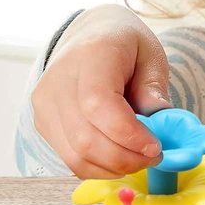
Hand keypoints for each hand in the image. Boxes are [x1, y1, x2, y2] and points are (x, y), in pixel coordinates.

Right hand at [31, 4, 170, 178]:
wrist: (89, 35)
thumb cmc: (125, 46)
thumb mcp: (151, 57)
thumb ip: (154, 89)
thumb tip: (160, 122)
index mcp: (90, 56)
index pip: (98, 105)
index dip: (128, 135)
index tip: (156, 146)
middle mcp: (58, 80)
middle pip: (86, 139)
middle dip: (127, 159)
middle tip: (154, 157)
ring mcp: (46, 104)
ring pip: (77, 156)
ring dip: (115, 168)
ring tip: (140, 158)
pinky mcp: (43, 123)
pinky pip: (72, 160)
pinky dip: (101, 168)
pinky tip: (121, 158)